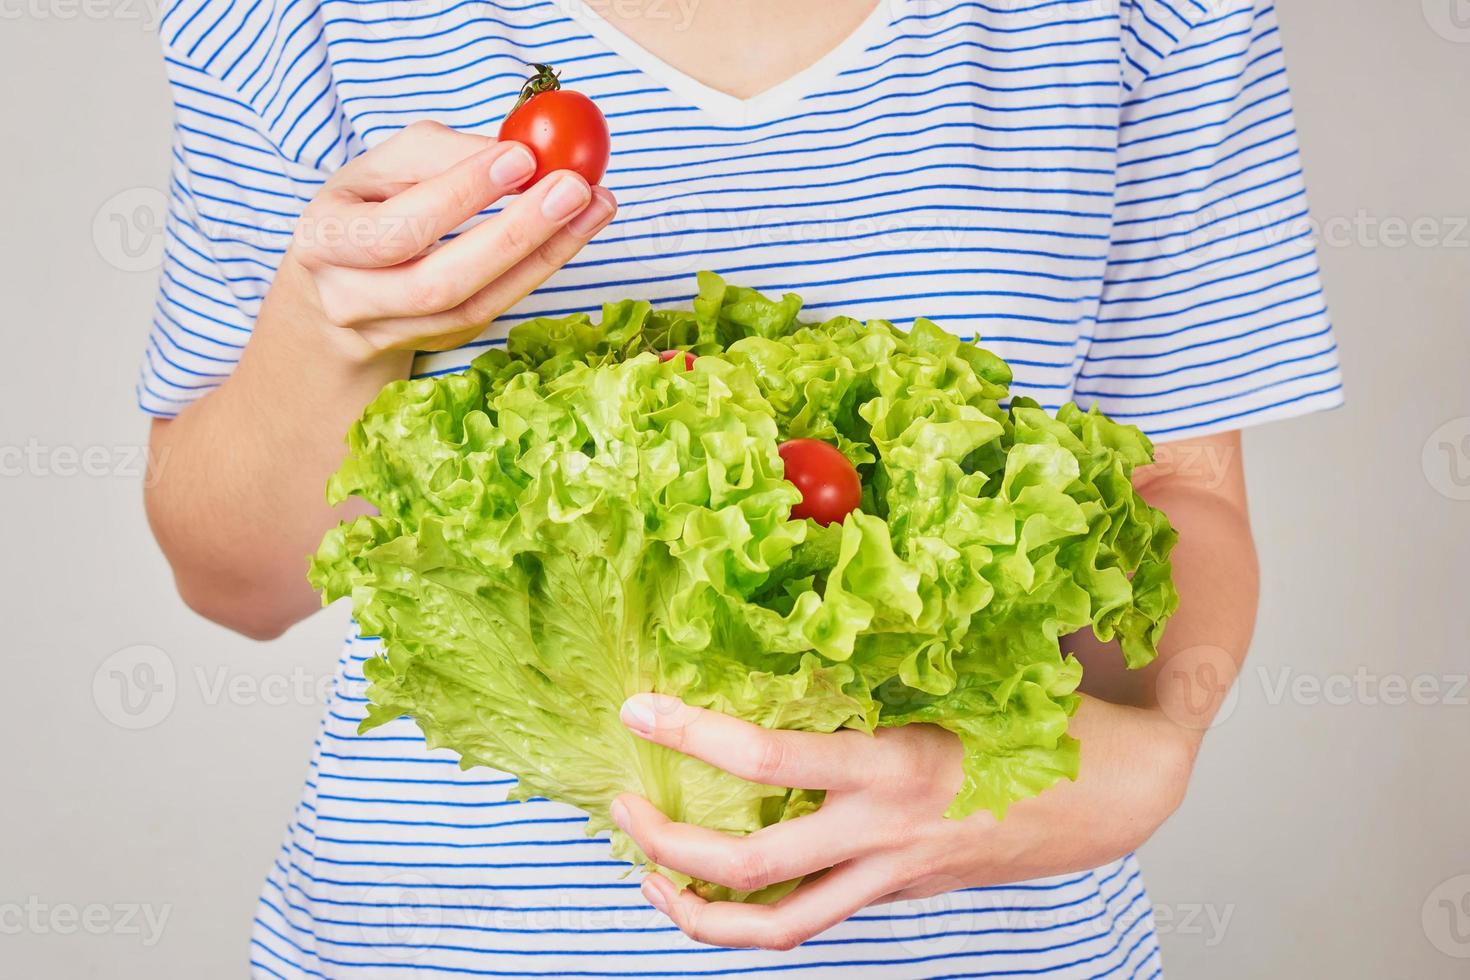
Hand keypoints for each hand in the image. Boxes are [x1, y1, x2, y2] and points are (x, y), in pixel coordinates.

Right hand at [277, 119, 616, 365]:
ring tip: (593, 206)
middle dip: (513, 233)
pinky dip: (539, 269)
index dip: (461, 193)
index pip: (397, 226)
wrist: (333, 292)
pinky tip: (576, 231)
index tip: (522, 157)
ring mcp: (394, 333)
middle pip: (438, 281)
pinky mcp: (435, 344)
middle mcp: (350, 299)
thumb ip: (442, 156)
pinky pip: (493, 312)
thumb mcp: (382, 170)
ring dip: (543, 254)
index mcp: (324, 240)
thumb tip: (519, 153)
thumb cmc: (365, 212)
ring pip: (474, 305)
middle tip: (573, 188)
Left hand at [612, 693, 1195, 950]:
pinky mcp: (902, 894)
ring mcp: (893, 875)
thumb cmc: (1049, 721)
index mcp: (897, 764)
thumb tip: (801, 622)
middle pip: (750, 868)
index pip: (767, 758)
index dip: (690, 735)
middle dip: (665, 846)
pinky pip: (814, 920)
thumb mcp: (969, 675)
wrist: (1125, 795)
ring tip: (650, 875)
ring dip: (699, 911)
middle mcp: (885, 833)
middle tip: (618, 808)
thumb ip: (886, 667)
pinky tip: (726, 887)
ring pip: (777, 928)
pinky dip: (757, 915)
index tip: (637, 710)